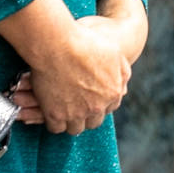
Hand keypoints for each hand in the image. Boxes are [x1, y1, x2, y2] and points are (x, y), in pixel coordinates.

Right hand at [9, 15, 132, 134]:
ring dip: (71, 121)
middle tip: (77, 106)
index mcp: (113, 93)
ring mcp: (76, 113)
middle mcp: (97, 107)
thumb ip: (122, 72)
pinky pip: (56, 128)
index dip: (100, 103)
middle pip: (94, 121)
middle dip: (87, 115)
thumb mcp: (114, 53)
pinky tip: (50, 112)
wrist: (58, 45)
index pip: (110, 107)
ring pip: (76, 128)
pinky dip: (54, 122)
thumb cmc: (85, 43)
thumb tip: (123, 85)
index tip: (91, 99)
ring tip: (64, 112)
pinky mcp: (55, 114)